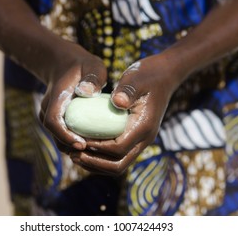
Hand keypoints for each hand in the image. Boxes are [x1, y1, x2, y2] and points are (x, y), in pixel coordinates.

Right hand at [38, 40, 106, 153]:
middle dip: (71, 147)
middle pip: (55, 134)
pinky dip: (74, 142)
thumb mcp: (93, 66)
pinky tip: (92, 146)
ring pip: (58, 137)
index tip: (82, 145)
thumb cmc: (83, 66)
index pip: (53, 121)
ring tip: (95, 153)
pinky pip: (62, 135)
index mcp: (56, 98)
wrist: (66, 64)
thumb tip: (88, 93)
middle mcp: (48, 108)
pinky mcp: (55, 120)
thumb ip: (93, 77)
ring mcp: (50, 115)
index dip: (65, 136)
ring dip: (73, 147)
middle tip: (93, 154)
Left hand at [69, 55, 179, 175]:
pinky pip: (118, 156)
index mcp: (144, 126)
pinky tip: (85, 148)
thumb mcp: (136, 78)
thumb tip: (117, 102)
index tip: (78, 140)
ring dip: (96, 164)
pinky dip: (101, 158)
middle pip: (118, 165)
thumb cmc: (147, 74)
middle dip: (94, 163)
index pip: (118, 149)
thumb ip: (127, 90)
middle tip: (73, 154)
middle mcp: (144, 139)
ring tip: (75, 155)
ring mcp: (140, 141)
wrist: (164, 75)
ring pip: (118, 164)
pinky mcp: (135, 138)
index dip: (97, 149)